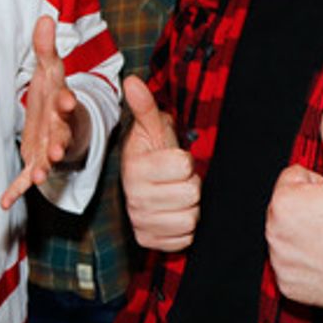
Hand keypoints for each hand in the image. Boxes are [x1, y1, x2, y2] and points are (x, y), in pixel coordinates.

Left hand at [0, 15, 87, 209]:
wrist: (62, 122)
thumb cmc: (55, 93)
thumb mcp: (51, 69)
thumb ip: (46, 48)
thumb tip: (45, 16)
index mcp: (62, 105)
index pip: (66, 101)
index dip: (66, 101)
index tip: (66, 99)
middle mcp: (58, 129)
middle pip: (60, 136)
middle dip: (58, 143)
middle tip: (57, 151)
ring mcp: (48, 148)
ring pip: (47, 160)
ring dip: (43, 168)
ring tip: (41, 176)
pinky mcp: (35, 162)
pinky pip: (26, 179)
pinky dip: (16, 191)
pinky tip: (4, 202)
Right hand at [120, 75, 198, 251]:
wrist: (142, 185)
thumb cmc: (152, 154)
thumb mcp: (151, 129)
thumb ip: (144, 106)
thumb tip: (132, 80)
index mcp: (135, 169)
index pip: (183, 165)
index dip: (185, 161)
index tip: (175, 159)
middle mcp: (135, 199)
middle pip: (190, 194)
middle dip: (190, 185)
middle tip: (178, 180)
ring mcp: (142, 222)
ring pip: (190, 218)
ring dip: (190, 208)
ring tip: (177, 196)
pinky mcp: (150, 242)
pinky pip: (185, 238)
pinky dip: (186, 229)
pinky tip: (175, 214)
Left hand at [266, 102, 322, 310]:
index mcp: (283, 201)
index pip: (293, 179)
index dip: (319, 186)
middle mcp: (273, 233)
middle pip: (288, 208)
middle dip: (309, 210)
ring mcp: (280, 263)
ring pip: (289, 236)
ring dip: (306, 236)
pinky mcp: (288, 287)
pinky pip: (291, 267)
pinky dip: (306, 265)